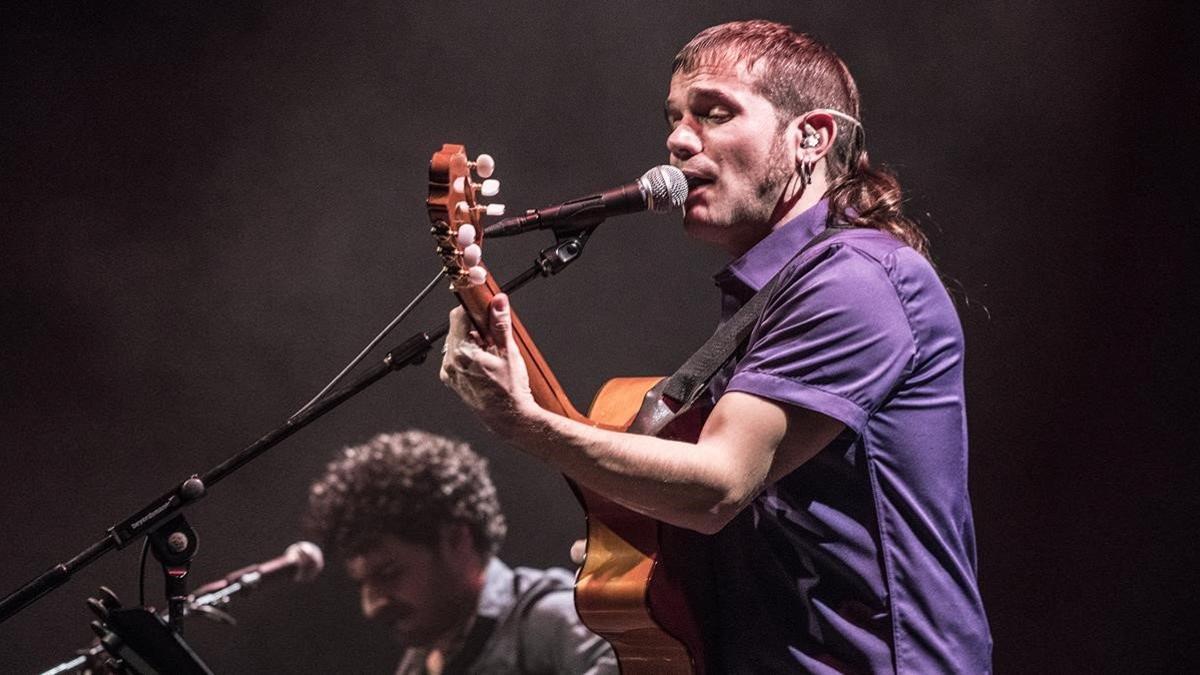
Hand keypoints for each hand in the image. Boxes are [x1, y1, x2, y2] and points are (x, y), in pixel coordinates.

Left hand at [439, 294, 536, 436]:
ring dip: (474, 339)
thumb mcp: (508, 352)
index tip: (485, 306)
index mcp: (461, 353)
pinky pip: (457, 356)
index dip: (473, 308)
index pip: (459, 316)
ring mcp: (450, 373)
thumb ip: (501, 324)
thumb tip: (498, 301)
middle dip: (476, 325)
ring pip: (457, 342)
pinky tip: (486, 362)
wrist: (509, 419)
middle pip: (457, 328)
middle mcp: (450, 363)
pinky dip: (470, 353)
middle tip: (494, 334)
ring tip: (492, 352)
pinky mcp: (452, 380)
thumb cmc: (510, 391)